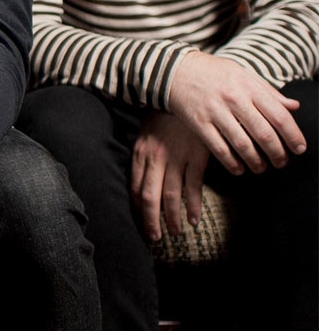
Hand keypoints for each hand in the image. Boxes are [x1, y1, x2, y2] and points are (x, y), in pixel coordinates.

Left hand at [130, 111, 210, 239]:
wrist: (188, 93)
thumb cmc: (166, 116)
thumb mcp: (148, 133)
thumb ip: (144, 155)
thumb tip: (142, 179)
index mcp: (140, 152)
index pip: (135, 187)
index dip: (138, 207)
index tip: (141, 221)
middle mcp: (155, 158)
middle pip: (149, 197)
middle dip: (151, 220)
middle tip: (155, 237)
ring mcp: (176, 158)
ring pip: (171, 196)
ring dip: (172, 218)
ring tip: (174, 232)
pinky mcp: (196, 157)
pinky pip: (193, 187)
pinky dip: (193, 206)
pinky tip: (193, 219)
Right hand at [167, 52, 304, 174]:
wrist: (175, 69)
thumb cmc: (213, 72)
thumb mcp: (242, 73)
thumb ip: (268, 91)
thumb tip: (294, 107)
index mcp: (248, 87)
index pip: (279, 115)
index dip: (293, 135)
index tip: (299, 148)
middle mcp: (233, 99)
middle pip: (263, 134)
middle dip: (277, 153)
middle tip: (282, 162)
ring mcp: (215, 111)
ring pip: (242, 145)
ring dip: (256, 162)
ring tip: (261, 168)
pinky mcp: (198, 122)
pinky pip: (219, 149)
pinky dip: (232, 163)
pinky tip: (239, 168)